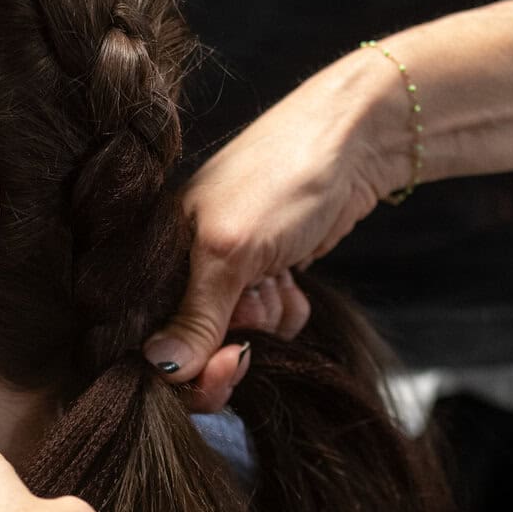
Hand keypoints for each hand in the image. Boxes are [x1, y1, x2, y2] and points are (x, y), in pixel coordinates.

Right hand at [144, 48, 403, 386]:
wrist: (355, 143)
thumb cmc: (283, 175)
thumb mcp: (231, 250)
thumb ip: (197, 315)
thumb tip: (160, 368)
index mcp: (157, 256)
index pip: (157, 341)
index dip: (195, 366)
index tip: (234, 360)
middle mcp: (184, 268)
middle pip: (200, 349)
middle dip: (242, 337)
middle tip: (263, 300)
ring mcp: (226, 274)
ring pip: (240, 339)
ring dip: (270, 319)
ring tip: (279, 274)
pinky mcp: (261, 276)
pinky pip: (268, 323)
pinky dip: (287, 309)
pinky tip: (293, 279)